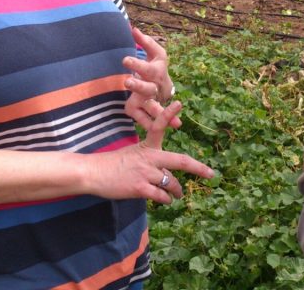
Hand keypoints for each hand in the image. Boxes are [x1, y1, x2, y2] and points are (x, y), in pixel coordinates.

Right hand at [85, 101, 213, 203]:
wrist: (93, 173)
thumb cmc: (112, 164)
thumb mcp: (132, 154)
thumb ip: (151, 161)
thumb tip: (166, 174)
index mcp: (147, 147)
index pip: (159, 126)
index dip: (169, 114)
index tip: (179, 102)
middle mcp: (149, 158)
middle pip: (180, 161)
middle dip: (198, 168)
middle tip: (211, 174)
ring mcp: (145, 173)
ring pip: (172, 183)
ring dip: (177, 191)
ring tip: (178, 195)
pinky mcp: (140, 188)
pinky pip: (161, 196)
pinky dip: (166, 199)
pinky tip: (165, 200)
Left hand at [123, 26, 180, 130]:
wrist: (165, 87)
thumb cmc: (155, 67)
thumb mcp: (153, 53)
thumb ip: (144, 41)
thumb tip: (133, 27)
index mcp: (155, 71)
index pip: (146, 67)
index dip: (136, 65)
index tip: (124, 60)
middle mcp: (155, 87)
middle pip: (147, 88)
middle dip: (138, 86)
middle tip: (127, 82)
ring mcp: (153, 101)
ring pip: (153, 107)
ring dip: (152, 111)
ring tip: (151, 117)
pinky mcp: (147, 112)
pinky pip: (148, 121)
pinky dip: (149, 126)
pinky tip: (151, 134)